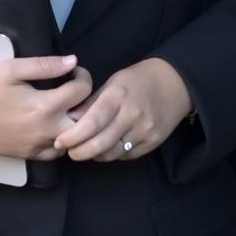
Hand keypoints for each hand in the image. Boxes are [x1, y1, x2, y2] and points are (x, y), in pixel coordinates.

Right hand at [0, 54, 91, 160]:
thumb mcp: (11, 68)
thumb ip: (44, 65)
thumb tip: (72, 61)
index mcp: (43, 107)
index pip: (81, 91)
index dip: (83, 76)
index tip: (74, 70)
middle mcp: (44, 131)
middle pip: (85, 120)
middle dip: (86, 102)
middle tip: (77, 89)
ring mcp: (36, 146)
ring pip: (73, 140)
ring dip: (76, 122)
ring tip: (68, 105)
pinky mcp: (27, 155)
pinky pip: (55, 153)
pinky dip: (62, 139)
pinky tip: (54, 124)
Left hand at [53, 57, 191, 161]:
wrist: (175, 83)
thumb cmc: (138, 80)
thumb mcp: (113, 82)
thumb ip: (92, 102)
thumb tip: (70, 120)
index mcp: (118, 95)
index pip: (92, 122)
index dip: (73, 136)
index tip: (60, 141)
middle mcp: (132, 114)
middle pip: (100, 143)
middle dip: (79, 151)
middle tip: (69, 151)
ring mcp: (145, 130)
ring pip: (112, 153)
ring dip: (94, 155)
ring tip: (85, 149)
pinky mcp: (153, 142)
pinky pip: (126, 156)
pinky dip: (112, 155)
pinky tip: (105, 148)